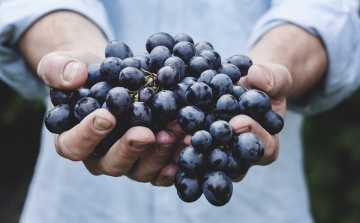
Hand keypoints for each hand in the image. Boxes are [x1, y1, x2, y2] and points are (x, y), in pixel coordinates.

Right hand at [38, 51, 184, 185]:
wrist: (111, 75)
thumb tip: (74, 77)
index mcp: (72, 139)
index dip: (87, 135)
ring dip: (158, 154)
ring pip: (140, 170)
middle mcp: (100, 156)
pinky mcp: (149, 157)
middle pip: (111, 164)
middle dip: (130, 149)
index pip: (73, 146)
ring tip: (174, 134)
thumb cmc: (84, 73)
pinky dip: (175, 161)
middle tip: (146, 133)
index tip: (106, 116)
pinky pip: (162, 169)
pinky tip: (187, 147)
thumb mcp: (63, 63)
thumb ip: (58, 69)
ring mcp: (128, 160)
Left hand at [177, 62, 292, 181]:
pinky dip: (176, 139)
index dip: (252, 135)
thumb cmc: (264, 84)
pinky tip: (163, 128)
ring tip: (174, 133)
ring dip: (189, 148)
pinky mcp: (200, 146)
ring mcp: (219, 153)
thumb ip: (274, 78)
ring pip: (206, 159)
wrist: (244, 84)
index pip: (263, 148)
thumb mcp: (276, 77)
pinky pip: (189, 147)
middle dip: (213, 148)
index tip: (238, 122)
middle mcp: (241, 156)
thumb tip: (257, 77)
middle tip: (196, 137)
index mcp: (266, 144)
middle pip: (230, 161)